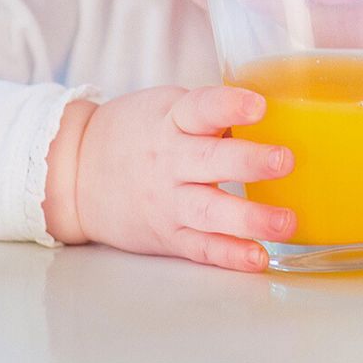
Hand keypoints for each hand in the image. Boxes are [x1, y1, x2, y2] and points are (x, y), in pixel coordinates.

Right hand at [49, 85, 299, 272]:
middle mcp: (169, 162)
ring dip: (249, 218)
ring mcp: (168, 202)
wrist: (76, 175)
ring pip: (209, 211)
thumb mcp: (169, 109)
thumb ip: (216, 114)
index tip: (259, 105)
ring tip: (286, 221)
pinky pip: (201, 247)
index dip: (229, 105)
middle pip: (209, 161)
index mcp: (173, 120)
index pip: (201, 108)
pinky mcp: (168, 236)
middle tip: (284, 160)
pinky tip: (258, 258)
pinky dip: (229, 255)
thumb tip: (283, 112)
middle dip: (248, 162)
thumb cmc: (138, 134)